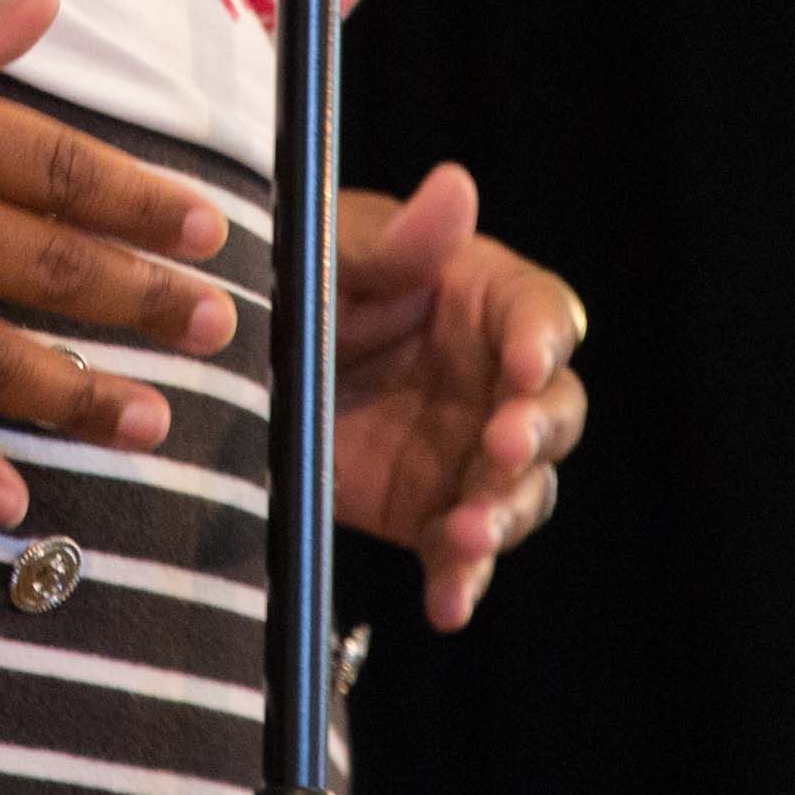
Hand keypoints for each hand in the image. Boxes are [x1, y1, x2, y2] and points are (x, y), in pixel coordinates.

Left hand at [332, 163, 588, 630]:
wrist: (240, 360)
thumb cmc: (298, 279)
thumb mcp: (332, 253)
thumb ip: (394, 240)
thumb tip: (455, 188)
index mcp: (483, 299)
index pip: (543, 317)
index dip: (540, 340)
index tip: (522, 361)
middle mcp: (492, 381)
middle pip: (554, 412)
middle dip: (535, 432)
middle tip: (499, 445)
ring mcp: (467, 452)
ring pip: (520, 492)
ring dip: (504, 514)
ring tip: (467, 531)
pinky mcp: (429, 512)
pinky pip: (460, 554)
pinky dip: (462, 582)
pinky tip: (449, 606)